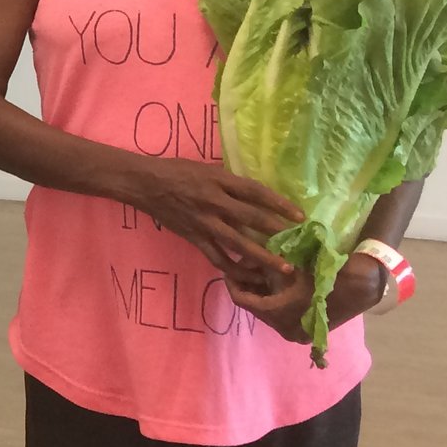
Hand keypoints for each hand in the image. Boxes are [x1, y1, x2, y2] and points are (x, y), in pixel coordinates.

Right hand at [121, 160, 302, 277]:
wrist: (145, 184)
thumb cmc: (176, 171)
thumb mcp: (207, 169)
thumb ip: (230, 182)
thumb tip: (256, 196)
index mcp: (219, 181)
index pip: (255, 192)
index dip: (279, 203)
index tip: (300, 215)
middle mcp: (214, 202)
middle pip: (252, 219)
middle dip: (278, 231)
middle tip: (301, 244)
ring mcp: (204, 222)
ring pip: (238, 243)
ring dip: (263, 257)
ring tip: (283, 268)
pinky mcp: (194, 237)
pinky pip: (216, 257)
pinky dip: (233, 269)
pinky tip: (248, 277)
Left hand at [229, 254, 386, 343]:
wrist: (363, 284)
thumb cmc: (326, 272)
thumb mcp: (293, 266)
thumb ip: (268, 264)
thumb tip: (245, 257)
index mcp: (279, 315)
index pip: (243, 300)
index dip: (232, 282)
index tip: (228, 268)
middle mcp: (286, 329)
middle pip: (255, 307)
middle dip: (248, 286)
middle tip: (244, 267)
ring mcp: (298, 332)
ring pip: (268, 311)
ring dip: (262, 292)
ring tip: (259, 272)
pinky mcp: (308, 329)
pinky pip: (282, 315)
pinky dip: (276, 299)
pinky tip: (275, 282)